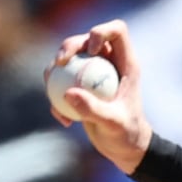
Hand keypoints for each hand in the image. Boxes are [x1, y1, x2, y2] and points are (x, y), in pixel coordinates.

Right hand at [51, 20, 152, 174]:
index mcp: (125, 64)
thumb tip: (68, 93)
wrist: (125, 150)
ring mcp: (92, 73)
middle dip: (68, 46)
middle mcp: (108, 63)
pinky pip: (60, 82)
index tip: (90, 51)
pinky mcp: (79, 86)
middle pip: (85, 39)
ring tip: (54, 96)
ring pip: (68, 58)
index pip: (117, 31)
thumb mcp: (113, 125)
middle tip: (59, 63)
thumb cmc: (127, 136)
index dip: (101, 32)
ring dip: (54, 72)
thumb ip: (93, 109)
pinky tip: (64, 121)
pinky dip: (56, 98)